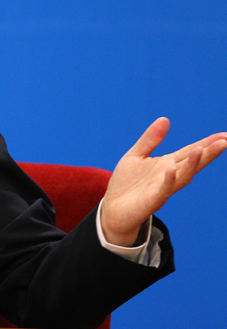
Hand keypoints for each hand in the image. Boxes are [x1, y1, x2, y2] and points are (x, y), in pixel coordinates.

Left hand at [101, 117, 226, 245]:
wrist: (113, 209)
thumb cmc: (126, 183)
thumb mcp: (136, 155)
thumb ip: (150, 139)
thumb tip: (165, 119)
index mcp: (167, 164)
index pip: (191, 152)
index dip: (207, 143)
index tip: (225, 135)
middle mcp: (169, 176)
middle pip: (192, 163)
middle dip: (208, 153)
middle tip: (224, 141)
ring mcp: (162, 189)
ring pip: (182, 177)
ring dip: (192, 164)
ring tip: (202, 149)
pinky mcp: (151, 200)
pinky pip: (163, 190)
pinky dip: (169, 180)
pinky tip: (172, 170)